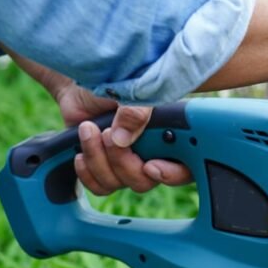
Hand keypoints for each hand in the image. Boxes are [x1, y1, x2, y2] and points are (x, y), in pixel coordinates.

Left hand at [44, 70, 191, 194]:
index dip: (172, 174)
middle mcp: (152, 153)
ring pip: (119, 183)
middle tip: (110, 134)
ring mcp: (128, 162)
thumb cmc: (115, 80)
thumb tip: (123, 140)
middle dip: (123, 162)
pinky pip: (100, 186)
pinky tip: (82, 152)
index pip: (186, 167)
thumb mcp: (133, 89)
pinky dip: (87, 172)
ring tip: (89, 130)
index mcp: (170, 135)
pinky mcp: (104, 167)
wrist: (80, 84)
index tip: (150, 165)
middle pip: (145, 181)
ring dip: (99, 159)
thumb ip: (136, 111)